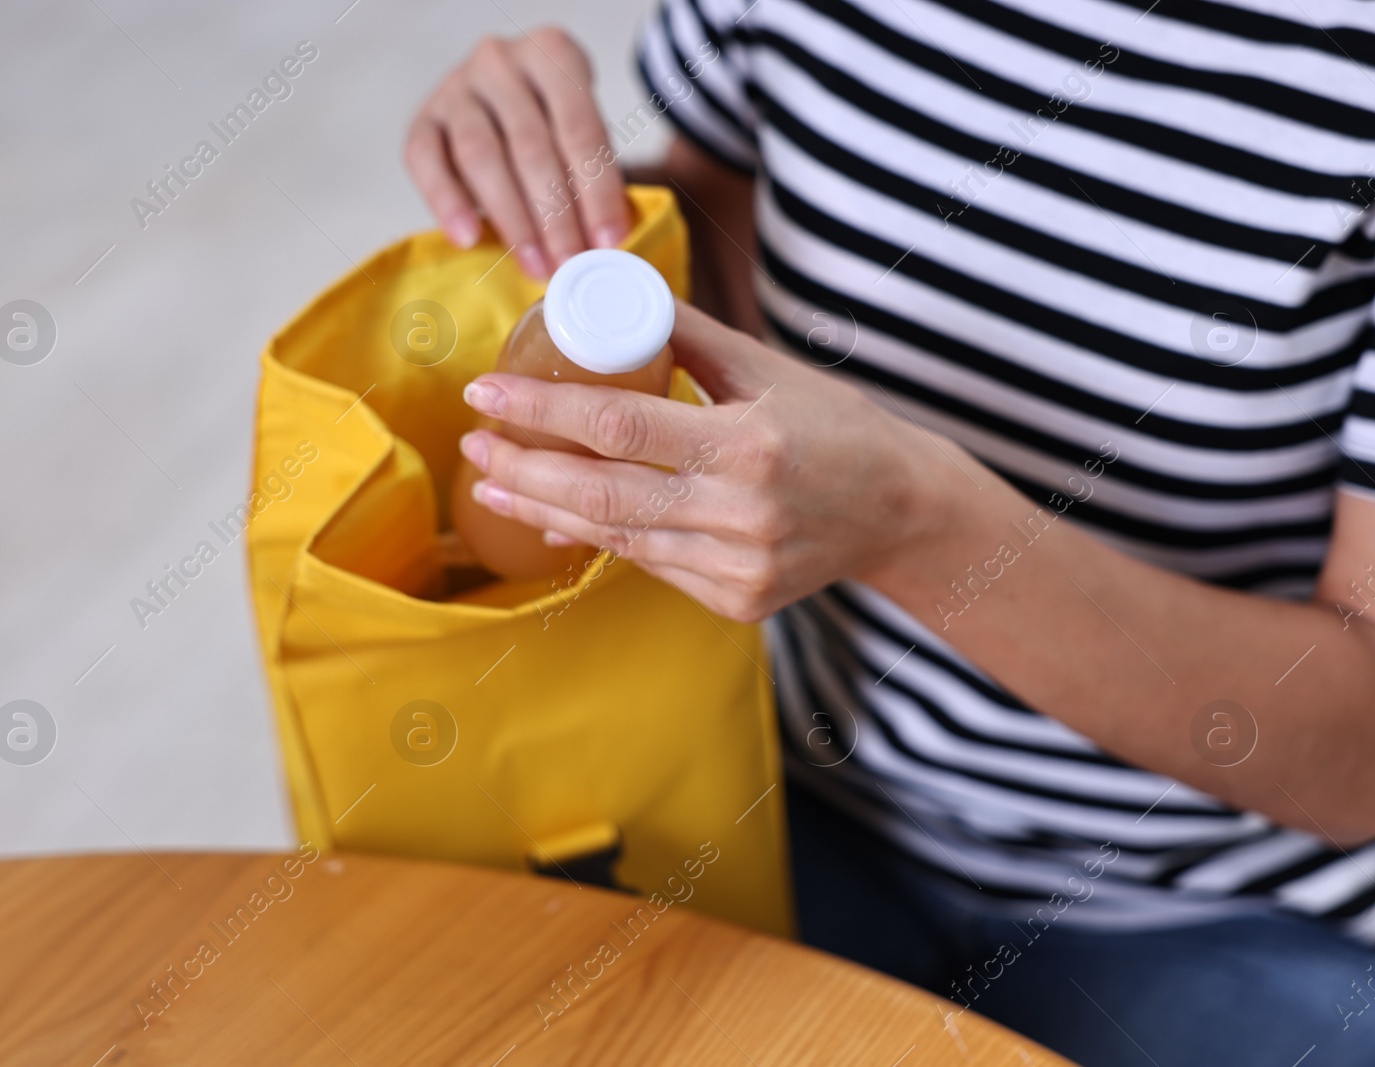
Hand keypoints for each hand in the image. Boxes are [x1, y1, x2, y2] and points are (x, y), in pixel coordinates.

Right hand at [403, 28, 629, 278]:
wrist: (500, 102)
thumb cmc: (549, 125)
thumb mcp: (578, 135)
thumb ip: (589, 177)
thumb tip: (602, 243)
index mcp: (554, 53)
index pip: (580, 128)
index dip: (598, 190)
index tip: (608, 240)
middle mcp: (501, 60)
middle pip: (530, 145)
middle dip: (555, 214)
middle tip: (569, 263)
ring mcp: (457, 86)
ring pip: (480, 154)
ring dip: (511, 218)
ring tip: (532, 264)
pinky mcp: (423, 118)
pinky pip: (426, 161)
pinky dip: (447, 203)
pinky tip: (469, 239)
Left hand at [456, 303, 960, 621]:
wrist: (901, 512)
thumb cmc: (835, 426)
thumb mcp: (769, 368)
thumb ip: (690, 337)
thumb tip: (615, 296)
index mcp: (748, 442)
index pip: (617, 425)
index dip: (540, 411)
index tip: (484, 392)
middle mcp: (741, 512)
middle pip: (600, 494)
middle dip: (522, 469)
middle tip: (472, 445)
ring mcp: (738, 566)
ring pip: (617, 538)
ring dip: (545, 512)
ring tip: (493, 484)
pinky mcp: (737, 601)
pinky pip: (651, 565)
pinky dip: (600, 540)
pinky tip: (558, 520)